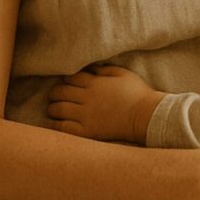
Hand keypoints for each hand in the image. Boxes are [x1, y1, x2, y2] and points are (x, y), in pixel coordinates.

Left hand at [46, 64, 164, 143]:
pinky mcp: (87, 131)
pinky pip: (64, 128)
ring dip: (52, 108)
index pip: (70, 78)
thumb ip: (103, 69)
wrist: (146, 115)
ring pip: (59, 109)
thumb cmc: (137, 93)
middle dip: (55, 93)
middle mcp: (87, 98)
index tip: (65, 82)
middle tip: (55, 95)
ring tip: (53, 109)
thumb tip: (90, 68)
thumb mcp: (122, 73)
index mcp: (95, 83)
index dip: (65, 79)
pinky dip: (56, 125)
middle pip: (61, 92)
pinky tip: (54, 123)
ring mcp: (86, 115)